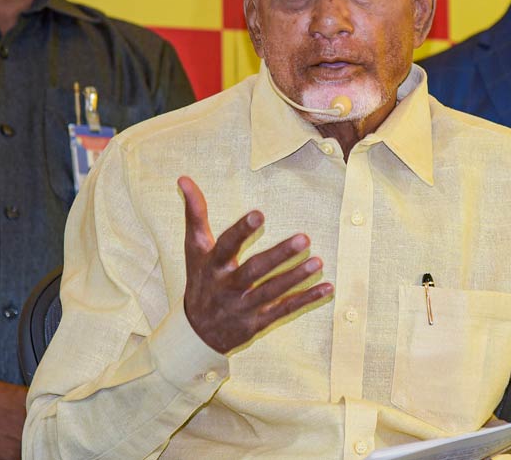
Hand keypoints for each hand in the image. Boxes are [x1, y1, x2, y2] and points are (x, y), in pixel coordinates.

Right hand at [179, 176, 333, 353]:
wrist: (196, 332)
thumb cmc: (201, 279)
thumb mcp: (194, 248)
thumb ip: (195, 213)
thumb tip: (184, 177)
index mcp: (213, 265)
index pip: (227, 245)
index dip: (241, 231)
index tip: (259, 213)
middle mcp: (227, 287)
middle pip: (254, 270)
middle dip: (278, 255)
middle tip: (304, 238)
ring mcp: (243, 307)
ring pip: (271, 291)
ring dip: (295, 277)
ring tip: (318, 262)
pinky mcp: (257, 323)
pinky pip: (283, 310)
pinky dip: (305, 300)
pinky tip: (326, 287)